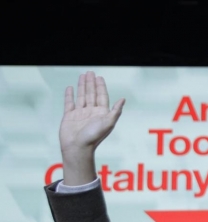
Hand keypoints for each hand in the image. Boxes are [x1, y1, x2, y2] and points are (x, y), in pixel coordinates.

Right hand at [59, 71, 124, 185]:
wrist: (77, 148)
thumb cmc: (94, 137)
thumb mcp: (108, 123)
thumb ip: (115, 111)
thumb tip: (123, 99)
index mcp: (101, 113)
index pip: (102, 96)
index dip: (101, 87)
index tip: (99, 77)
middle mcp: (91, 112)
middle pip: (92, 94)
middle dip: (91, 83)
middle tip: (90, 72)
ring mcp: (80, 114)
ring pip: (81, 96)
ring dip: (82, 86)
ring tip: (82, 76)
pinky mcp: (69, 116)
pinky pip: (69, 103)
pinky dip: (69, 95)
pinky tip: (70, 88)